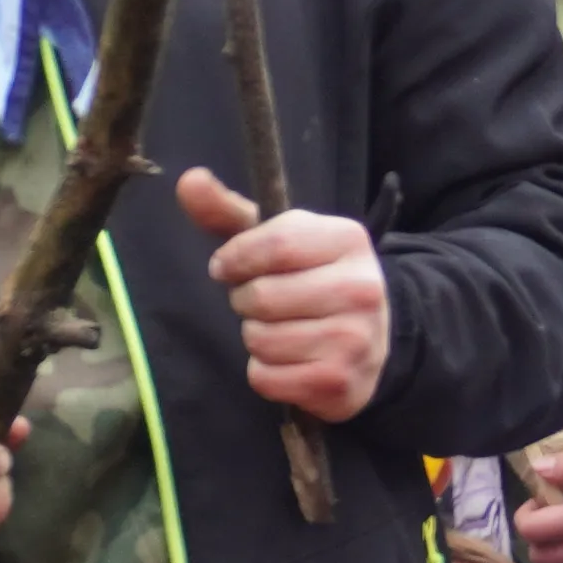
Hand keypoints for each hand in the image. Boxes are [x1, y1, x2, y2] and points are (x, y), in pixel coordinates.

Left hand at [178, 169, 392, 420]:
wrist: (374, 339)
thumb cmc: (313, 278)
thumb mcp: (280, 238)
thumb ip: (229, 210)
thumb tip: (188, 180)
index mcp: (348, 240)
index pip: (275, 243)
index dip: (236, 258)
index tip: (227, 267)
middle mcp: (361, 288)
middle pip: (263, 295)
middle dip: (245, 301)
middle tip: (261, 303)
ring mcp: (354, 339)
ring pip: (261, 339)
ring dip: (255, 337)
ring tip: (278, 330)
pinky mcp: (339, 383)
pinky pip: (266, 377)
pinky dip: (263, 372)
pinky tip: (286, 361)